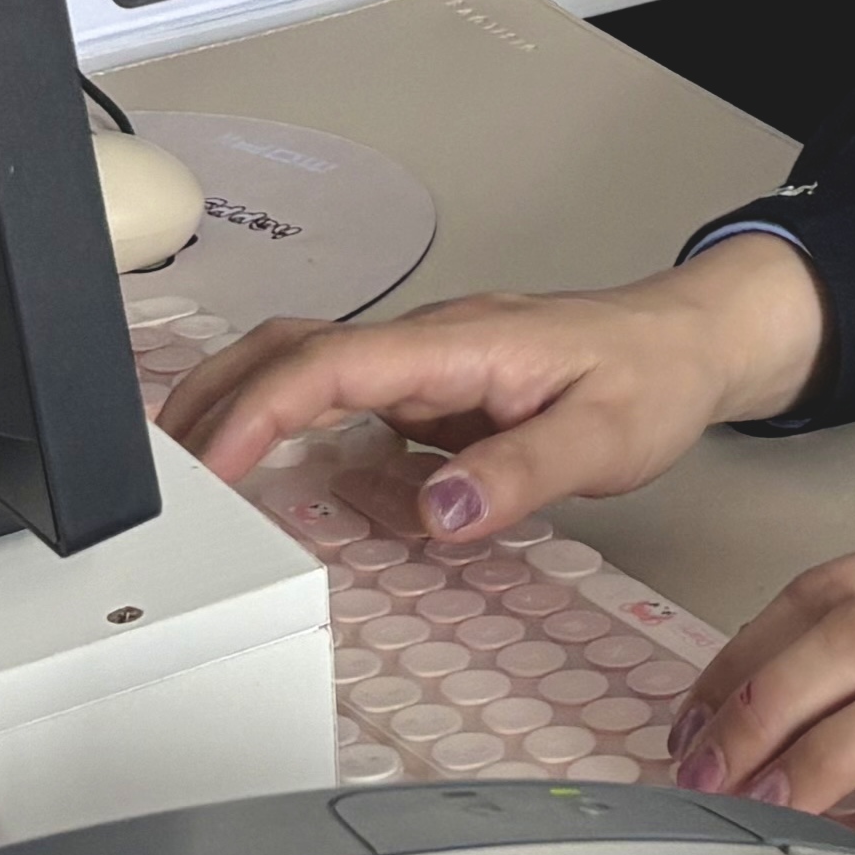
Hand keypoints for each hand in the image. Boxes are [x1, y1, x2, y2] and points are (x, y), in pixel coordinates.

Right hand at [148, 233, 828, 530]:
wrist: (691, 343)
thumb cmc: (651, 378)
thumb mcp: (604, 438)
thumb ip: (520, 475)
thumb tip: (438, 512)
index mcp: (456, 345)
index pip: (327, 365)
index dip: (257, 412)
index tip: (210, 466)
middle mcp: (426, 346)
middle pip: (289, 352)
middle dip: (214, 401)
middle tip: (162, 470)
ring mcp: (425, 366)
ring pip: (309, 373)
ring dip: (249, 417)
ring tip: (202, 484)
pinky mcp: (433, 391)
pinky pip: (349, 408)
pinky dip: (305, 439)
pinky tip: (300, 488)